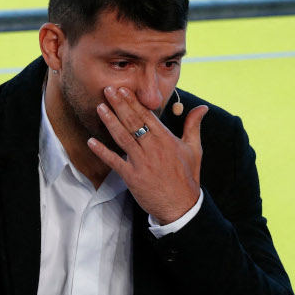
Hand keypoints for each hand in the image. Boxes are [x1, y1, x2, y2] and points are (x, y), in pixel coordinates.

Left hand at [88, 86, 208, 224]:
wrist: (181, 205)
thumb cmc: (187, 177)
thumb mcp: (194, 149)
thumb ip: (193, 126)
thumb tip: (202, 107)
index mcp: (166, 139)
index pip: (147, 115)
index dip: (133, 101)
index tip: (123, 89)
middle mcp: (153, 148)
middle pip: (133, 122)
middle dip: (119, 104)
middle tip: (108, 90)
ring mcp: (141, 162)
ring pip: (122, 137)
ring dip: (110, 121)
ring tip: (99, 107)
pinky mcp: (132, 177)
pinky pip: (114, 161)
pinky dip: (102, 151)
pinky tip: (91, 142)